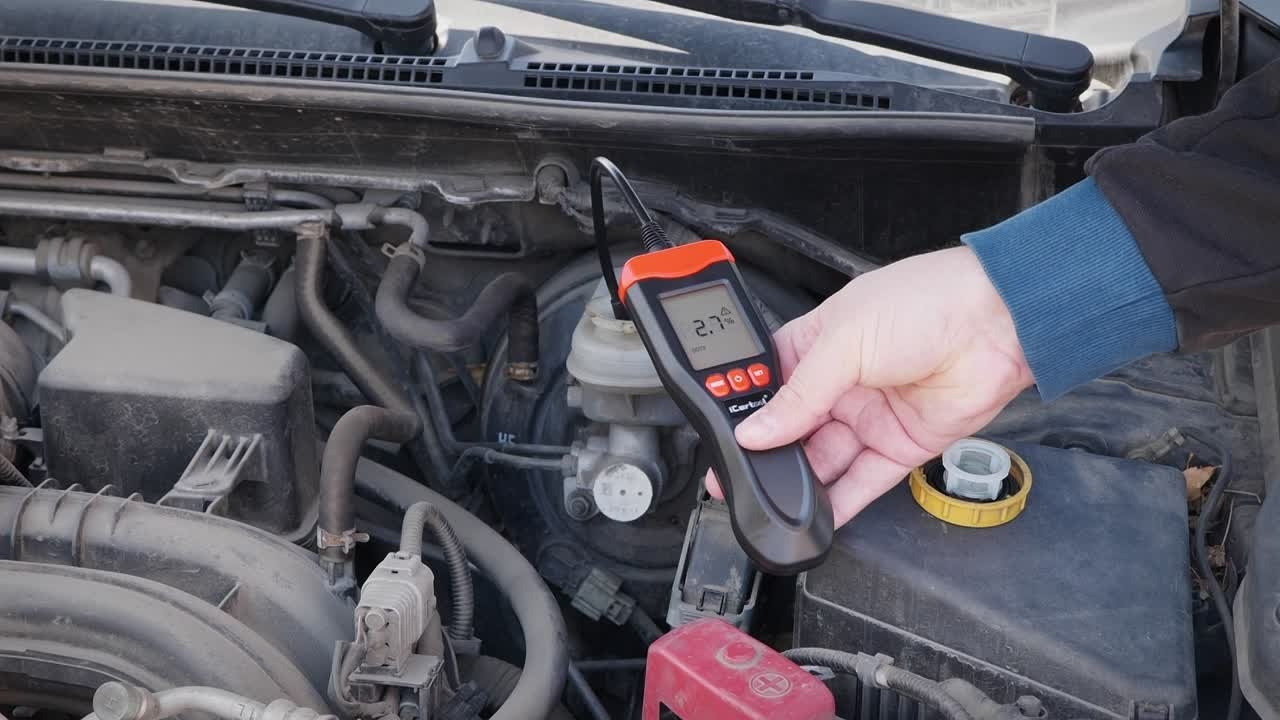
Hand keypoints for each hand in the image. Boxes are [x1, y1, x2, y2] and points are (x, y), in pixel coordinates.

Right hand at [707, 247, 1032, 526]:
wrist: (998, 322)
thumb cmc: (927, 302)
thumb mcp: (845, 341)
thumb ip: (800, 394)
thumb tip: (757, 429)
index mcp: (817, 344)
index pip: (769, 384)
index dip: (745, 411)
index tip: (723, 436)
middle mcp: (841, 382)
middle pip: (792, 429)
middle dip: (766, 454)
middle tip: (737, 478)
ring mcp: (869, 416)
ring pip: (823, 459)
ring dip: (799, 481)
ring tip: (773, 500)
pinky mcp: (899, 445)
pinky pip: (862, 481)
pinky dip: (839, 503)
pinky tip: (815, 517)